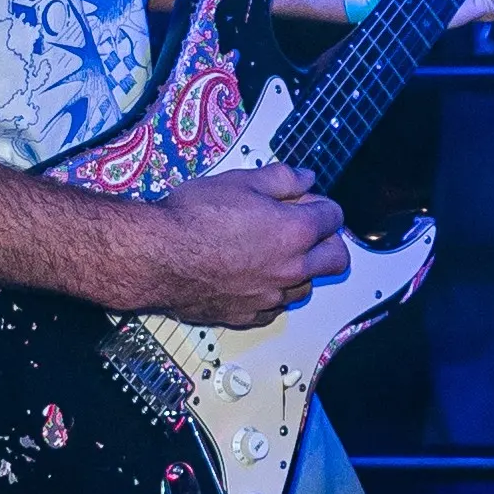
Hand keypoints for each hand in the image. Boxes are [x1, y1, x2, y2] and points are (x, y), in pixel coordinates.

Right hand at [111, 162, 349, 324]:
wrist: (156, 256)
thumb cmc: (191, 218)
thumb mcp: (240, 180)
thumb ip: (281, 179)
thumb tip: (305, 179)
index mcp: (295, 231)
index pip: (334, 218)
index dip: (322, 205)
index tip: (308, 202)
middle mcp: (290, 268)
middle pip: (337, 259)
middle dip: (328, 241)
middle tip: (306, 230)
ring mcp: (271, 296)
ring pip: (307, 286)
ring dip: (301, 269)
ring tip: (274, 252)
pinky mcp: (249, 315)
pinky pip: (275, 308)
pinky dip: (271, 293)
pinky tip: (252, 276)